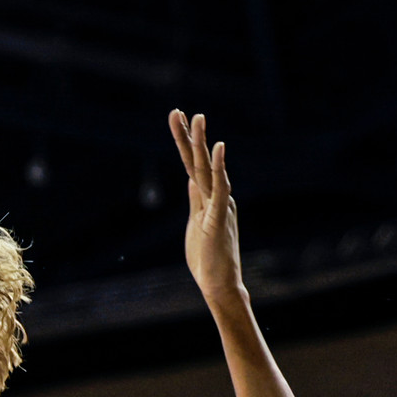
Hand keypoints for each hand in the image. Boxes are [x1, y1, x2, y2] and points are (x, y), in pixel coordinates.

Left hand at [169, 110, 244, 309]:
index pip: (191, 165)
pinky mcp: (219, 217)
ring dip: (202, 142)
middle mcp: (215, 197)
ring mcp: (218, 205)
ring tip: (198, 117)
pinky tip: (219, 148)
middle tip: (181, 110)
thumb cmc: (207, 259)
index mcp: (207, 198)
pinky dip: (219, 167)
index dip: (183, 142)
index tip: (176, 118)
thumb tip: (191, 180)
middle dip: (189, 135)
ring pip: (207, 168)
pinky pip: (219, 187)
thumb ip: (196, 200)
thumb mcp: (197, 223)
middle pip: (198, 161)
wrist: (219, 285)